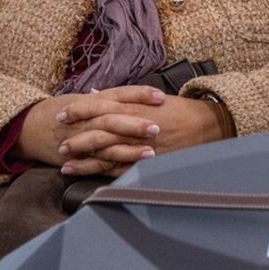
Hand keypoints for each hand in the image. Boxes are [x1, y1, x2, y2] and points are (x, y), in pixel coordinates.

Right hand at [16, 85, 166, 170]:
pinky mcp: (77, 157)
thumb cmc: (60, 110)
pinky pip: (96, 164)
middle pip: (112, 119)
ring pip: (106, 144)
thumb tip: (138, 96)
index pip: (119, 94)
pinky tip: (130, 171)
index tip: (160, 96)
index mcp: (91, 102)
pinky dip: (112, 167)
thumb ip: (109, 99)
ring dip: (129, 150)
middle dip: (135, 124)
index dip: (139, 95)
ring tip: (151, 153)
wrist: (27, 128)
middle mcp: (86, 119)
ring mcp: (80, 139)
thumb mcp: (83, 99)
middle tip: (157, 127)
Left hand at [54, 92, 224, 175]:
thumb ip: (126, 98)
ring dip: (83, 159)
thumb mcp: (153, 97)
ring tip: (65, 163)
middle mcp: (135, 126)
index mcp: (136, 107)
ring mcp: (141, 146)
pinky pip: (119, 168)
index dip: (78, 111)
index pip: (99, 107)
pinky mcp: (148, 162)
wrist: (209, 125)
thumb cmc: (182, 110)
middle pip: (97, 132)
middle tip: (59, 143)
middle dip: (76, 138)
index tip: (63, 114)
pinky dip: (100, 172)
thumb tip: (99, 94)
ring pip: (104, 153)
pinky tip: (87, 175)